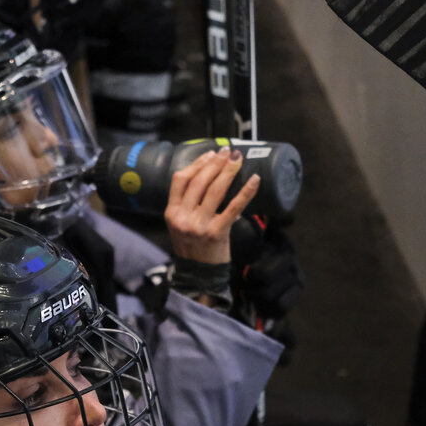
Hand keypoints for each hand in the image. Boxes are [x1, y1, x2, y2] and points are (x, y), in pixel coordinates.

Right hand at [163, 148, 259, 263]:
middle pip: (199, 182)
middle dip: (215, 163)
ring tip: (237, 159)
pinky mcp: (216, 232)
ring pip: (215, 190)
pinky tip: (254, 180)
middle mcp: (183, 217)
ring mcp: (199, 225)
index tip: (210, 154)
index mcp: (171, 212)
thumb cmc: (192, 246)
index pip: (181, 180)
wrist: (198, 274)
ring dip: (228, 171)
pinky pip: (233, 207)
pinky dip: (245, 192)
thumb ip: (186, 203)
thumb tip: (208, 174)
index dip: (197, 163)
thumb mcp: (179, 223)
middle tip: (228, 152)